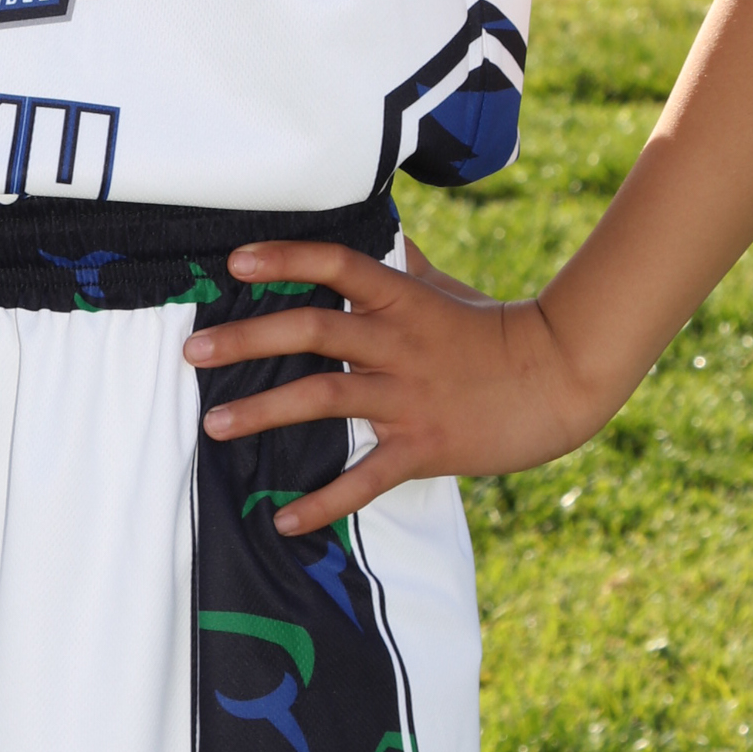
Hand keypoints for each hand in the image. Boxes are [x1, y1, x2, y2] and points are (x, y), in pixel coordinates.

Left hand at [181, 235, 596, 536]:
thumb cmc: (497, 327)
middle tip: (193, 352)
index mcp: (403, 298)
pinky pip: (364, 479)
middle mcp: (398, 342)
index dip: (284, 259)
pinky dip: (323, 503)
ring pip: (324, 399)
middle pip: (312, 330)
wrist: (559, 377)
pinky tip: (284, 521)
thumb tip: (375, 230)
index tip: (233, 263)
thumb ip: (403, 266)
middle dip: (246, 340)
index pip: (335, 265)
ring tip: (214, 425)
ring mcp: (409, 396)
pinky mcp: (423, 447)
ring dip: (263, 413)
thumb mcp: (447, 287)